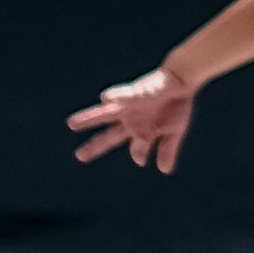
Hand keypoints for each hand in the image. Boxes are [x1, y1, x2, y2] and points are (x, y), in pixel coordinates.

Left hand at [70, 70, 195, 173]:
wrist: (182, 81)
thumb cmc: (177, 106)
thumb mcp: (174, 131)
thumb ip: (168, 150)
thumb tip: (164, 171)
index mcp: (140, 131)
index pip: (136, 150)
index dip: (139, 154)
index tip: (141, 159)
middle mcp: (130, 121)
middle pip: (108, 136)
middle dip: (94, 146)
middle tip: (79, 156)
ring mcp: (129, 108)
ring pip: (104, 115)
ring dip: (89, 119)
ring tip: (71, 124)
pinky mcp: (134, 93)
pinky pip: (123, 95)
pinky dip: (114, 96)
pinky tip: (105, 99)